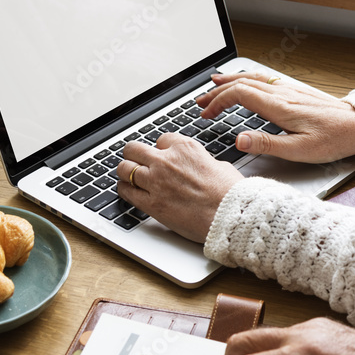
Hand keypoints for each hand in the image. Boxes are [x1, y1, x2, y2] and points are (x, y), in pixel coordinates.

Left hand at [115, 133, 242, 242]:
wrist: (230, 215)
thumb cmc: (230, 193)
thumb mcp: (219, 165)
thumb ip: (201, 162)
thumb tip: (200, 166)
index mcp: (185, 148)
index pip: (161, 139)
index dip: (161, 149)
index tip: (161, 155)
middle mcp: (166, 161)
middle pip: (134, 149)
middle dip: (134, 154)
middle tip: (135, 160)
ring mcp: (156, 182)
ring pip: (124, 168)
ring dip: (125, 171)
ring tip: (127, 176)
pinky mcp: (151, 203)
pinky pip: (126, 192)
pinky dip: (124, 190)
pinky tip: (128, 190)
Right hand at [195, 72, 354, 163]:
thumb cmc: (334, 140)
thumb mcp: (300, 150)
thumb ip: (267, 144)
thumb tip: (238, 140)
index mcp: (280, 107)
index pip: (240, 95)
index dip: (218, 102)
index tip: (206, 114)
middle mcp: (283, 93)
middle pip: (242, 83)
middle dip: (217, 91)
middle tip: (200, 102)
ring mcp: (290, 90)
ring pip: (254, 78)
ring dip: (231, 81)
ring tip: (214, 84)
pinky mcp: (297, 92)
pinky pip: (265, 79)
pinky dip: (247, 79)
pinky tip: (246, 82)